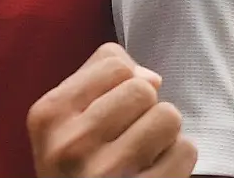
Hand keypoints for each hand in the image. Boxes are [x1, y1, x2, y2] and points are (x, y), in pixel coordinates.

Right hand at [28, 44, 194, 179]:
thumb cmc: (76, 162)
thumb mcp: (64, 119)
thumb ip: (99, 79)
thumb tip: (151, 77)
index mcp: (49, 115)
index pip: (113, 64)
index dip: (123, 82)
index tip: (111, 109)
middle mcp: (72, 144)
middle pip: (143, 89)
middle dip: (143, 108)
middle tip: (126, 135)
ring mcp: (107, 171)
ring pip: (168, 116)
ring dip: (163, 133)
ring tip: (142, 152)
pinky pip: (184, 150)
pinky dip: (176, 159)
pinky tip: (152, 170)